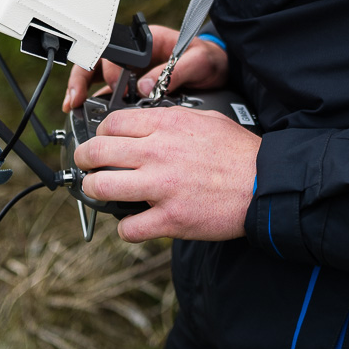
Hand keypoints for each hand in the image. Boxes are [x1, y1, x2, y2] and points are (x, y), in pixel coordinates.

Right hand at [60, 24, 226, 111]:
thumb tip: (145, 87)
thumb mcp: (197, 62)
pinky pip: (109, 94)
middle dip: (82, 81)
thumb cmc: (208, 59)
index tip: (111, 86)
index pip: (114, 50)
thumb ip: (174, 72)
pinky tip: (90, 117)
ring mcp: (132, 71)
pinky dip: (98, 105)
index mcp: (147, 42)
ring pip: (98, 80)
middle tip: (76, 101)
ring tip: (75, 110)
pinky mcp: (134, 87)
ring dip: (85, 93)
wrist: (219, 69)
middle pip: (97, 64)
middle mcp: (134, 55)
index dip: (106, 69)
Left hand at [73, 105, 258, 241]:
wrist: (265, 184)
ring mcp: (161, 187)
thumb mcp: (204, 120)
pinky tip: (134, 223)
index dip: (99, 134)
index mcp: (165, 125)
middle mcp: (157, 152)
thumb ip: (171, 120)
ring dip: (96, 191)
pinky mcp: (170, 218)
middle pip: (97, 152)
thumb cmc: (239, 152)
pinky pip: (129, 228)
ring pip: (102, 187)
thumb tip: (147, 123)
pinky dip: (126, 228)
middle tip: (86, 166)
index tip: (100, 142)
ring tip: (101, 193)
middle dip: (84, 160)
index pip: (112, 123)